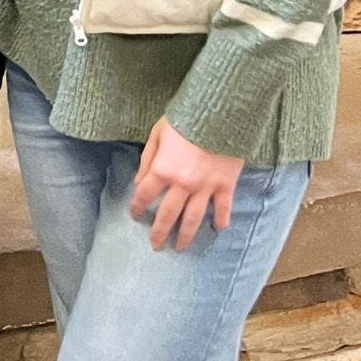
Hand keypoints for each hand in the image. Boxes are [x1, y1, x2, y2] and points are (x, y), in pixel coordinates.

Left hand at [131, 116, 244, 249]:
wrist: (220, 114)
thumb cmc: (185, 120)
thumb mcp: (158, 134)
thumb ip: (147, 159)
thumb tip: (138, 182)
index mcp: (162, 170)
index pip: (145, 195)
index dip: (138, 206)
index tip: (134, 214)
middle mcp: (183, 184)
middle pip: (168, 214)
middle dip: (160, 231)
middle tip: (156, 245)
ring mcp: (206, 187)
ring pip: (194, 218)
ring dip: (186, 234)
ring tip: (181, 246)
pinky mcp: (226, 185)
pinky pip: (224, 208)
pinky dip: (221, 220)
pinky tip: (217, 229)